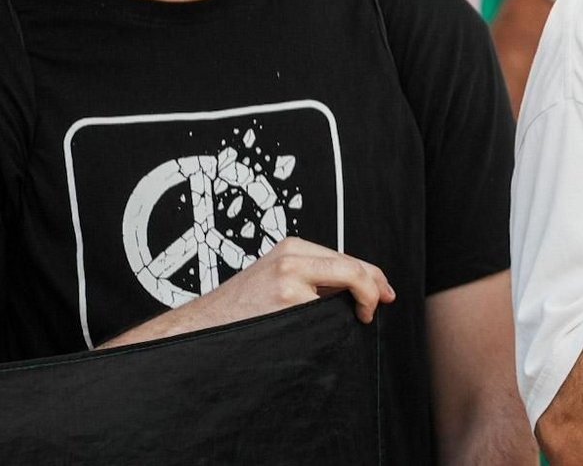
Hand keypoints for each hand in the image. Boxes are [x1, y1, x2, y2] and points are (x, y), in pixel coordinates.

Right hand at [103, 237, 394, 345]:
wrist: (196, 330)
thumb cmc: (238, 312)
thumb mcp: (275, 279)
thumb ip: (311, 277)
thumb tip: (355, 292)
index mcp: (292, 248)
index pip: (348, 258)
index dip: (373, 277)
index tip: (385, 294)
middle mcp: (293, 258)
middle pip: (354, 270)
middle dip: (373, 291)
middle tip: (374, 311)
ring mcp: (290, 279)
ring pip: (345, 290)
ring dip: (353, 309)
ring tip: (348, 322)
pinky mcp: (287, 301)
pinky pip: (326, 316)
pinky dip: (332, 327)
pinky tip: (318, 334)